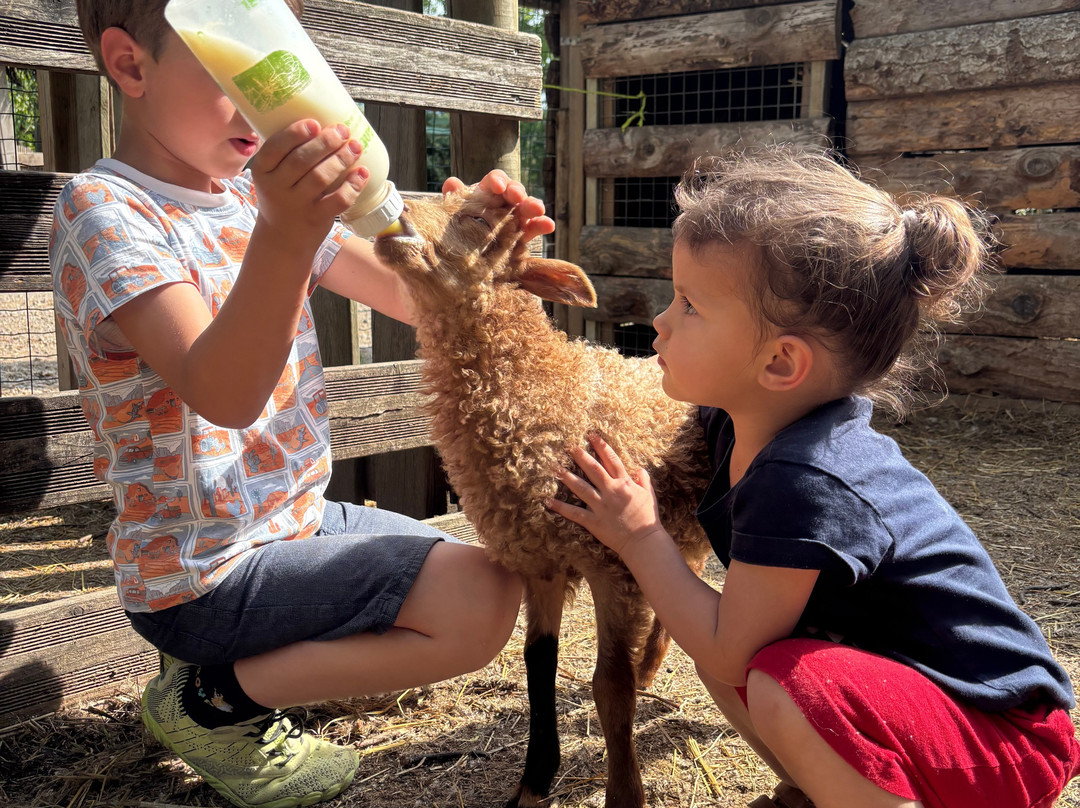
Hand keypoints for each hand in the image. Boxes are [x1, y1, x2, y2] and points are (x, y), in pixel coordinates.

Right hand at [250, 119, 366, 247]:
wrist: (282, 238)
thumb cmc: (282, 196)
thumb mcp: (274, 176)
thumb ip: (288, 154)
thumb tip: (324, 123)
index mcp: (262, 171)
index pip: (274, 147)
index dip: (295, 134)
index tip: (315, 123)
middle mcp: (276, 188)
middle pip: (302, 160)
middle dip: (325, 143)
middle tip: (342, 130)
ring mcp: (296, 205)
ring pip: (320, 178)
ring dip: (341, 159)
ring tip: (355, 147)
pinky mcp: (316, 219)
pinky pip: (337, 200)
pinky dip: (352, 185)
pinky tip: (362, 172)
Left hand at [442, 169, 554, 243]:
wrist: (465, 257)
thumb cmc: (458, 229)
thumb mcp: (454, 214)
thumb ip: (455, 200)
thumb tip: (452, 183)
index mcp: (487, 192)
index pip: (495, 181)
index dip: (497, 181)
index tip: (497, 186)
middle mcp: (504, 201)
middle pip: (514, 191)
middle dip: (517, 192)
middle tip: (517, 197)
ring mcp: (516, 217)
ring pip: (527, 207)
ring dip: (533, 205)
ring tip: (538, 209)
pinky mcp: (524, 234)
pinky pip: (534, 227)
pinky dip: (542, 224)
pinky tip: (548, 225)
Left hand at [546, 434, 670, 558]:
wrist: (644, 541)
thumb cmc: (648, 518)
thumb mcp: (649, 495)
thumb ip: (644, 480)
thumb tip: (639, 468)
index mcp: (624, 483)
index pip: (611, 460)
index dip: (601, 446)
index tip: (592, 435)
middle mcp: (611, 491)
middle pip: (593, 469)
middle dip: (581, 456)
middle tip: (569, 446)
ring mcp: (601, 506)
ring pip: (581, 487)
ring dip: (567, 477)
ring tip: (555, 468)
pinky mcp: (593, 521)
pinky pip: (574, 513)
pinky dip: (561, 507)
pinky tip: (548, 501)